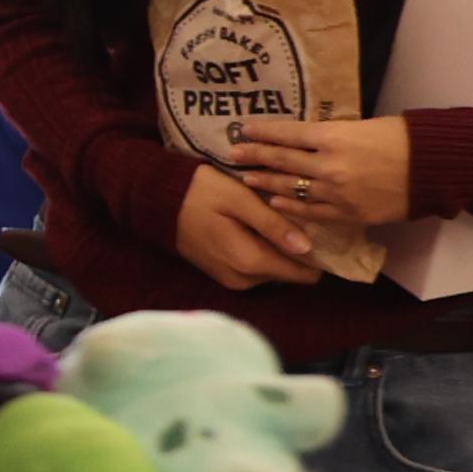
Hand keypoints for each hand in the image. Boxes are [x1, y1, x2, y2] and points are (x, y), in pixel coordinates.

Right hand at [171, 163, 330, 289]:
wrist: (156, 201)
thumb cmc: (200, 192)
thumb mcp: (240, 200)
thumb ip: (274, 225)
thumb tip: (308, 248)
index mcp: (250, 262)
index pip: (304, 273)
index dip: (316, 251)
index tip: (316, 229)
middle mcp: (243, 279)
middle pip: (290, 273)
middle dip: (296, 249)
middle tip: (291, 219)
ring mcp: (231, 280)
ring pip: (274, 271)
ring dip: (278, 250)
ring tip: (271, 221)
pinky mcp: (223, 275)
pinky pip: (257, 269)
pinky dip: (262, 251)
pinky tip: (254, 229)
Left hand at [232, 114, 413, 235]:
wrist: (434, 168)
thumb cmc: (403, 138)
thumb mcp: (364, 126)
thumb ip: (332, 136)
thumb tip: (305, 139)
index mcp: (334, 137)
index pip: (288, 133)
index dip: (263, 132)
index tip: (244, 129)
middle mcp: (329, 164)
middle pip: (282, 160)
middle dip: (255, 156)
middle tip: (233, 153)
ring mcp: (336, 192)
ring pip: (291, 188)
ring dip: (266, 183)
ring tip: (247, 178)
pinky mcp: (347, 213)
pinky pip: (310, 211)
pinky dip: (290, 206)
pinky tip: (275, 202)